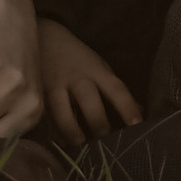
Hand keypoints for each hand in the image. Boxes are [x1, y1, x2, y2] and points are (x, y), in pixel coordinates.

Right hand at [38, 19, 140, 143]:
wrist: (43, 37)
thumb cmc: (78, 58)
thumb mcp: (99, 67)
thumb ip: (114, 90)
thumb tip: (142, 112)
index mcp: (96, 71)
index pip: (116, 89)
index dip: (127, 107)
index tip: (137, 126)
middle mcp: (77, 79)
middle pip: (90, 102)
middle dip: (98, 124)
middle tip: (105, 142)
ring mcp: (55, 86)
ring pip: (62, 111)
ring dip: (72, 130)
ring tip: (78, 143)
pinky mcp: (38, 94)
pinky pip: (45, 115)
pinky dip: (52, 130)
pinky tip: (58, 140)